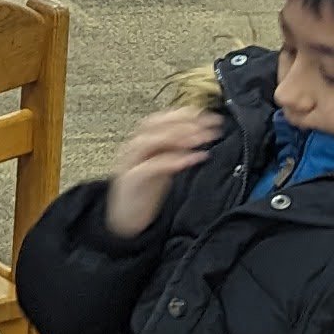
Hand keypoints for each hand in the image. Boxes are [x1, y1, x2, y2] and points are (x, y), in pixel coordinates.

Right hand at [103, 104, 219, 240]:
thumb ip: (175, 150)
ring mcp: (130, 163)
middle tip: (209, 125)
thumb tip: (199, 134)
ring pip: (151, 140)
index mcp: (141, 142)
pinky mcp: (131, 180)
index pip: (160, 119)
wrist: (124, 219)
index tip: (207, 114)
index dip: (183, 114)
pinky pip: (152, 165)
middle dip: (184, 122)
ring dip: (180, 137)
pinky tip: (192, 159)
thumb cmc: (145, 191)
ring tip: (203, 139)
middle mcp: (133, 148)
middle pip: (155, 124)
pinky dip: (174, 160)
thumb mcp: (163, 166)